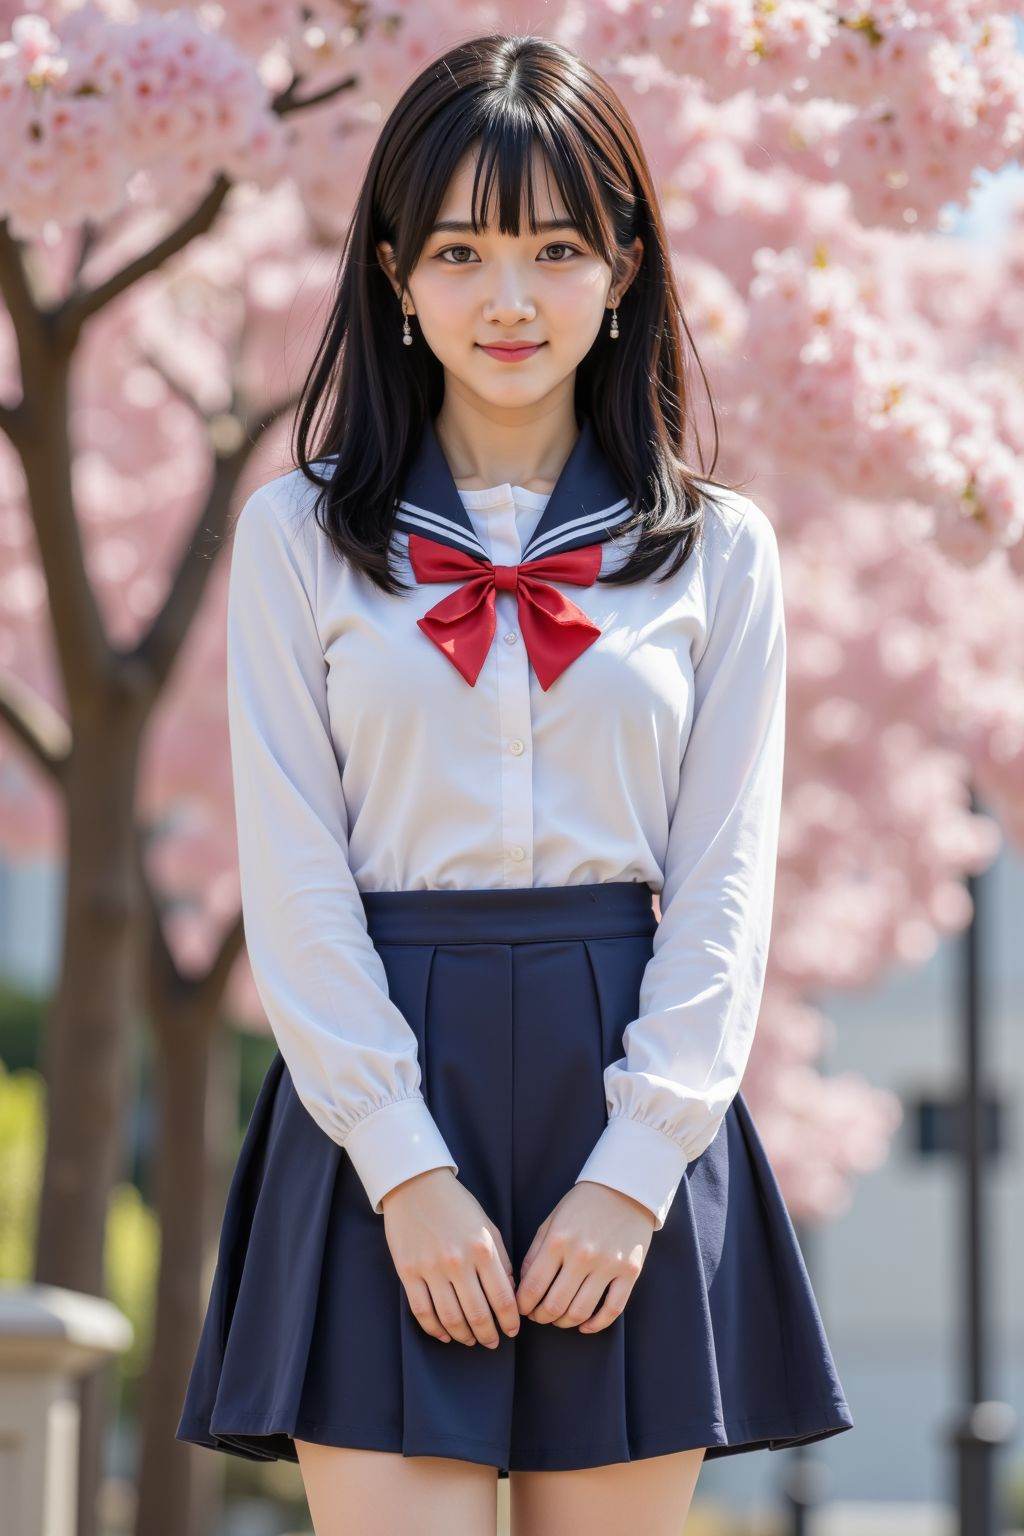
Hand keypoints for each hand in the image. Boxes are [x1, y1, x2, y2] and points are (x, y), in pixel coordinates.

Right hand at [380, 1167, 520, 1347]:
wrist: (416, 1185)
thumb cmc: (457, 1205)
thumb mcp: (487, 1226)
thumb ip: (501, 1260)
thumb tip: (509, 1292)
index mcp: (483, 1249)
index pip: (502, 1298)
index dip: (510, 1320)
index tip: (513, 1331)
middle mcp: (458, 1262)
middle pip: (477, 1314)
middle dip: (488, 1335)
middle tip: (493, 1343)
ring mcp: (431, 1268)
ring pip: (450, 1318)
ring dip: (464, 1336)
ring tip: (471, 1340)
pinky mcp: (408, 1272)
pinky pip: (422, 1311)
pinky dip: (435, 1329)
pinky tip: (445, 1335)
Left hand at [515, 1181, 656, 1333]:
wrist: (624, 1189)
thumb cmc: (582, 1205)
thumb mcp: (551, 1221)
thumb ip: (535, 1254)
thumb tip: (522, 1288)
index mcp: (557, 1241)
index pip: (532, 1288)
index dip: (523, 1306)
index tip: (522, 1310)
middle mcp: (581, 1255)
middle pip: (554, 1305)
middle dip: (541, 1317)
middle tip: (538, 1317)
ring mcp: (608, 1265)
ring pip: (580, 1312)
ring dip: (564, 1323)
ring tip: (559, 1319)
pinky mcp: (629, 1272)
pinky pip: (612, 1310)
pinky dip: (596, 1325)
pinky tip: (585, 1326)